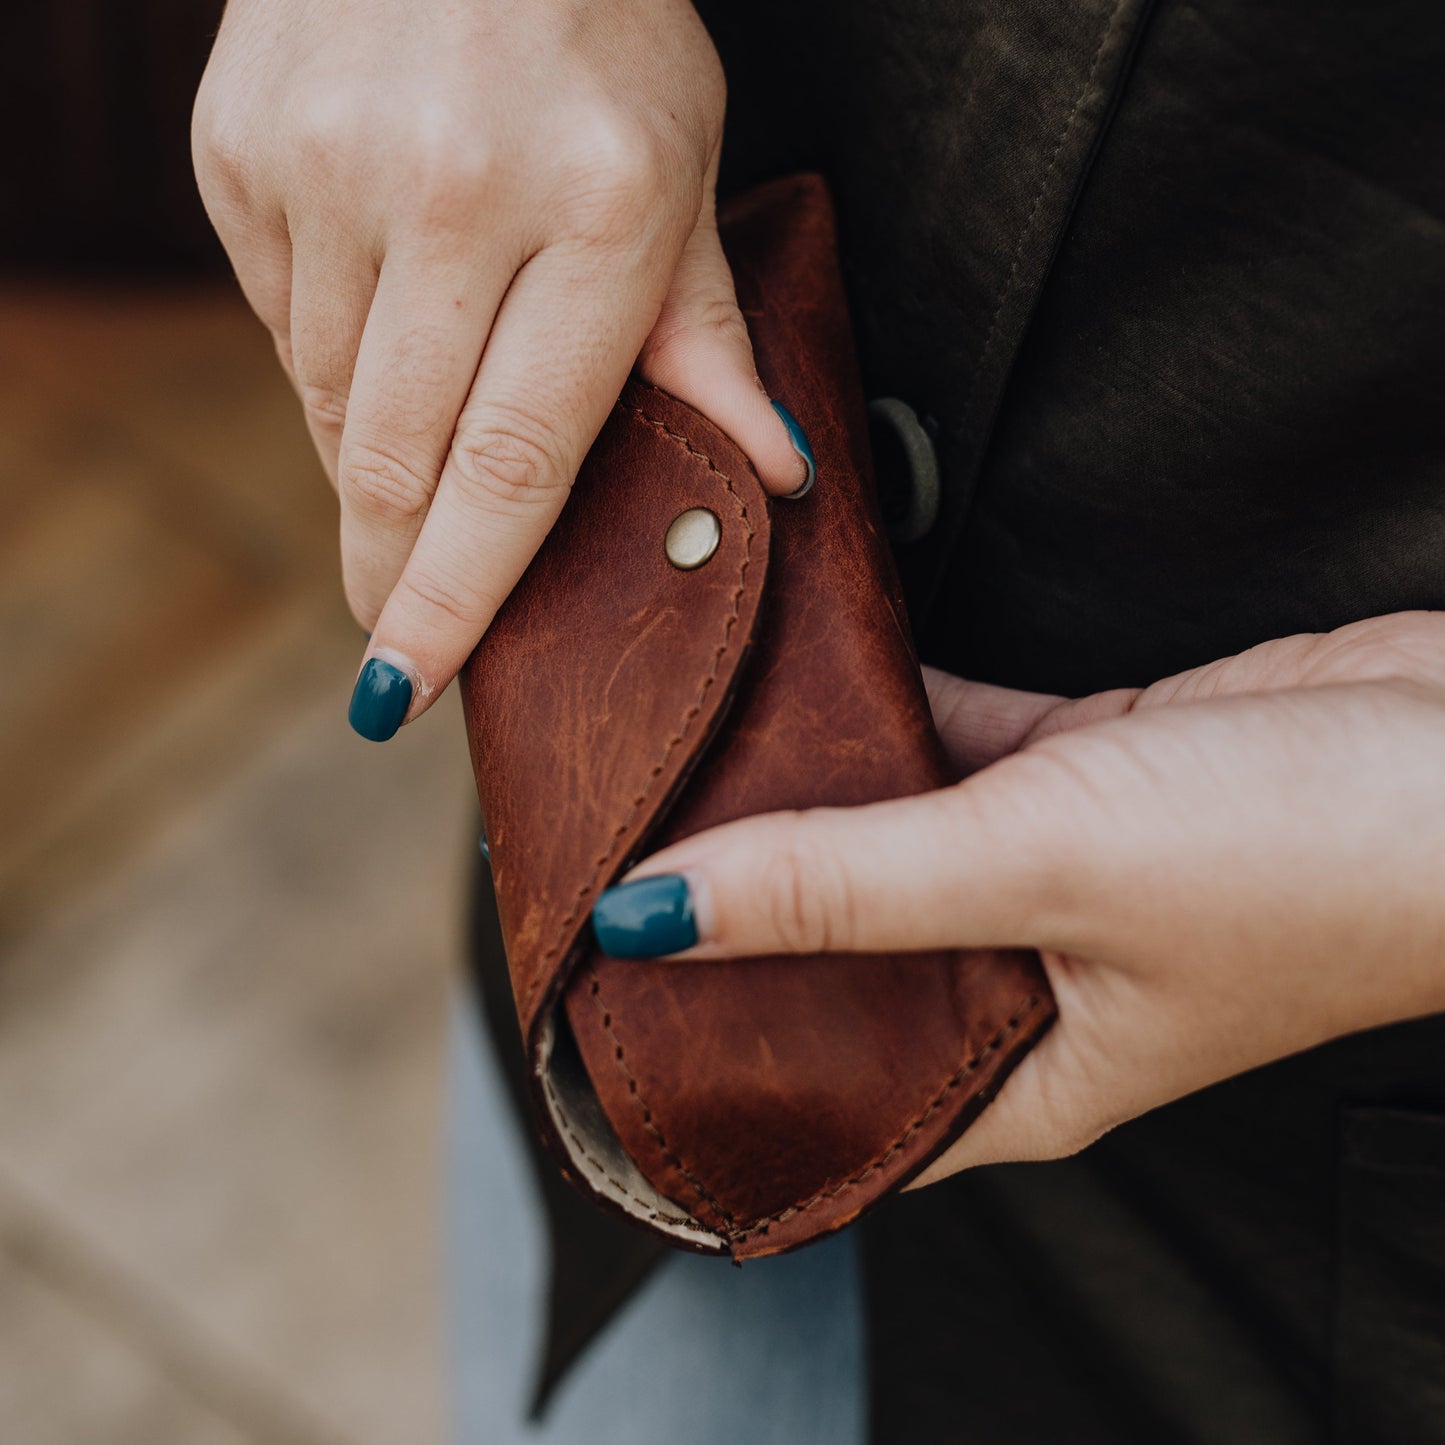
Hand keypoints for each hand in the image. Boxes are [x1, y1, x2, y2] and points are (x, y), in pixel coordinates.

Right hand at [192, 0, 808, 738]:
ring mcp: (327, 164)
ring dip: (372, 456)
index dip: (457, 597)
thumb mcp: (688, 167)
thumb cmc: (602, 30)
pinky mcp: (240, 146)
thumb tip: (777, 475)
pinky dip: (328, 358)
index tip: (406, 685)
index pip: (515, 465)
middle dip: (393, 565)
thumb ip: (708, 336)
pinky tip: (381, 314)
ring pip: (331, 402)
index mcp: (599, 210)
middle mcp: (451, 192)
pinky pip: (279, 321)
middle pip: (399, 461)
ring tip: (419, 425)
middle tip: (396, 621)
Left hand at [591, 612, 1444, 1183]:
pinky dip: (887, 712)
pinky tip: (809, 669)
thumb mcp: (1040, 872)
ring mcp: (1048, 875)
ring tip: (684, 744)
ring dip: (805, 793)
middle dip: (743, 907)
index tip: (606, 1009)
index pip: (827, 1101)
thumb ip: (844, 886)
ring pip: (888, 839)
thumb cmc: (1308, 861)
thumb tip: (656, 912)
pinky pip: (950, 749)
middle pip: (840, 956)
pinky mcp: (1080, 776)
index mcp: (1017, 1074)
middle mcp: (1022, 986)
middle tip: (619, 846)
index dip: (713, 1065)